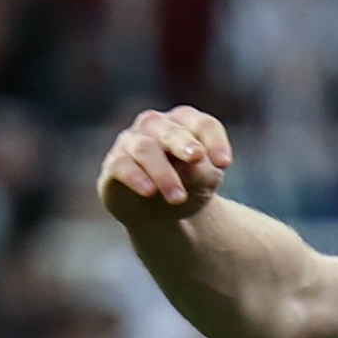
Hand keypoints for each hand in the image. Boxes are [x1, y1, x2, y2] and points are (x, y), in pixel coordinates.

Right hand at [97, 105, 232, 228]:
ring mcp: (131, 142)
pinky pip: (121, 165)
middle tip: (195, 157)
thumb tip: (191, 164)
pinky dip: (136, 177)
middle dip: (183, 143)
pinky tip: (149, 191)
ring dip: (163, 172)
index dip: (214, 141)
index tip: (224, 164)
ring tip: (178, 197)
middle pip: (170, 130)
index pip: (202, 124)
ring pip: (145, 148)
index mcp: (185, 123)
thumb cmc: (189, 187)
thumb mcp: (204, 182)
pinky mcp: (114, 165)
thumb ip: (202, 171)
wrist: (162, 214)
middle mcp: (156, 125)